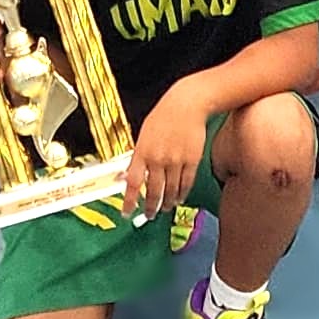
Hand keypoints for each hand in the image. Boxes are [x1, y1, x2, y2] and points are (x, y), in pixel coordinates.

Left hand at [127, 92, 210, 218]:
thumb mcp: (144, 134)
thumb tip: (125, 176)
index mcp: (142, 151)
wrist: (187, 104)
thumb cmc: (163, 116)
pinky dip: (182, 194)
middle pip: (154, 191)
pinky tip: (179, 199)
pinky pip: (186, 183)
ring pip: (171, 190)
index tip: (126, 213)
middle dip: (151, 207)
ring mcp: (176, 160)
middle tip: (149, 215)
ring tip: (165, 208)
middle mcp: (158, 158)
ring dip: (167, 202)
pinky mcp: (192, 160)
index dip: (129, 201)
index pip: (133, 183)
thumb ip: (137, 156)